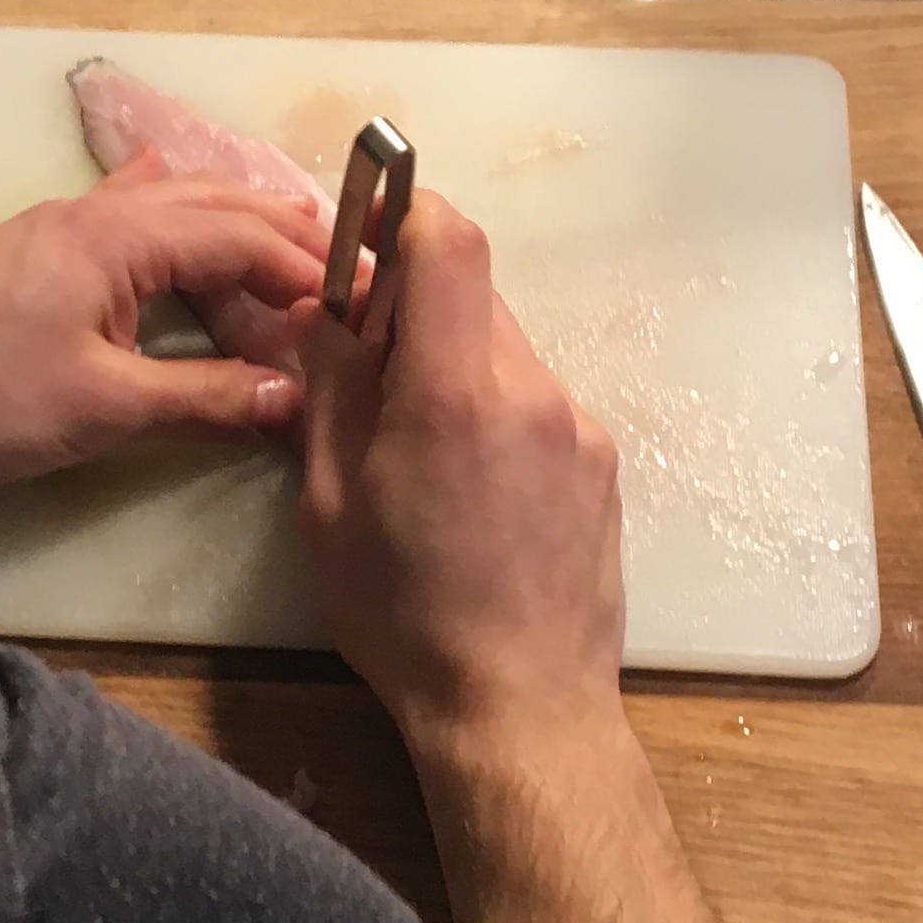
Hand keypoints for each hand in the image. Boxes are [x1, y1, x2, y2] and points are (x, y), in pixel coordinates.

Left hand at [0, 158, 325, 483]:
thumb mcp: (103, 408)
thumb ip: (204, 398)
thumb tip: (294, 398)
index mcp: (120, 236)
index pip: (243, 234)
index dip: (312, 266)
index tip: (368, 297)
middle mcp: (98, 212)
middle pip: (217, 205)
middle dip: (290, 235)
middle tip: (353, 271)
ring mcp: (64, 225)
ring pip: (176, 204)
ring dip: (240, 225)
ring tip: (296, 253)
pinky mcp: (41, 250)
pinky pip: (134, 213)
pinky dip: (181, 217)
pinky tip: (184, 206)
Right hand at [294, 194, 623, 753]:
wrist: (520, 709)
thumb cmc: (406, 618)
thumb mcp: (329, 504)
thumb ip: (329, 390)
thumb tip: (321, 312)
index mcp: (454, 393)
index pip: (448, 241)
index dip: (404, 213)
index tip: (366, 235)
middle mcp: (531, 391)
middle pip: (472, 292)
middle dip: (413, 307)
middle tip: (363, 364)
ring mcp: (577, 426)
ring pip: (503, 348)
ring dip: (453, 364)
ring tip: (415, 447)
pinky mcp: (601, 462)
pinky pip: (535, 400)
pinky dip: (493, 411)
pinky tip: (468, 486)